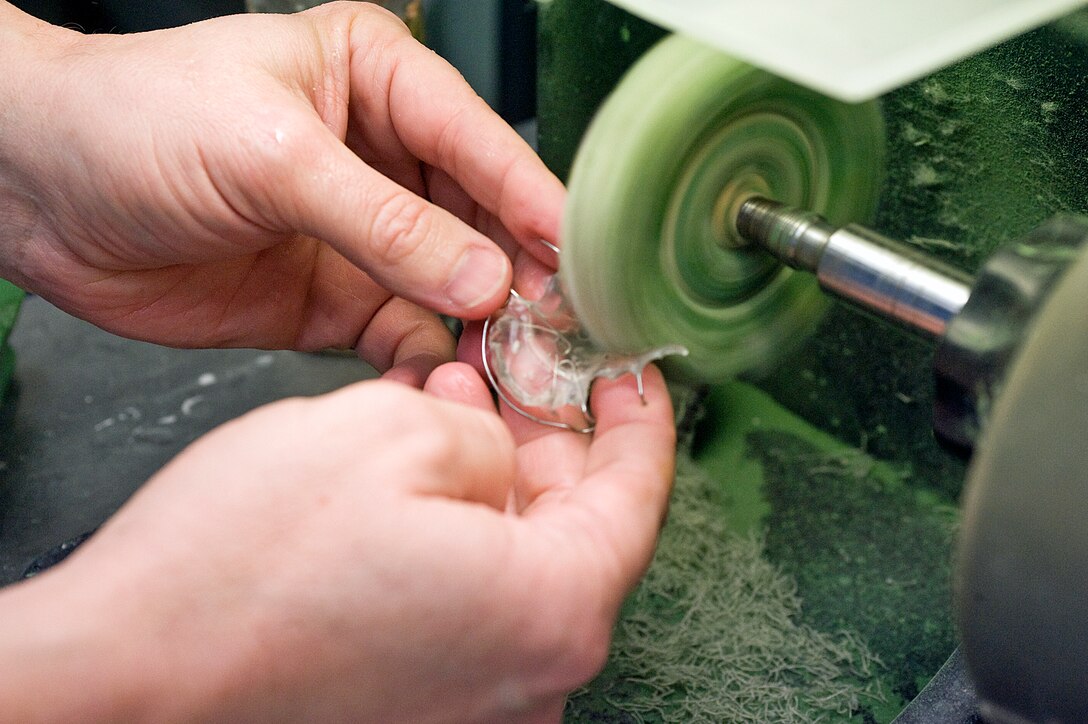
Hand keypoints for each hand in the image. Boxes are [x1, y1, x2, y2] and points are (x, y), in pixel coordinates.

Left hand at [0, 2, 561, 383]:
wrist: (38, 194)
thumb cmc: (137, 123)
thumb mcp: (275, 159)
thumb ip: (386, 223)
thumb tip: (485, 277)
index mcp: (379, 82)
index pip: (481, 141)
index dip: (533, 199)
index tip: (577, 255)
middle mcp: (385, 158)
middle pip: (482, 220)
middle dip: (519, 272)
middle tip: (560, 326)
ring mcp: (363, 235)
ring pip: (452, 285)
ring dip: (483, 325)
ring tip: (516, 364)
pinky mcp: (336, 302)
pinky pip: (405, 333)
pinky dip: (429, 359)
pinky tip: (448, 379)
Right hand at [0, 363, 674, 721]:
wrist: (129, 673)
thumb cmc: (244, 565)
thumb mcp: (393, 429)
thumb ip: (487, 432)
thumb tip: (495, 449)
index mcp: (551, 610)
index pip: (637, 494)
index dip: (638, 415)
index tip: (628, 369)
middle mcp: (531, 674)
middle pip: (576, 523)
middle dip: (548, 430)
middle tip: (519, 362)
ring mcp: (476, 697)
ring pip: (517, 552)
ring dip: (494, 468)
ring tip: (451, 393)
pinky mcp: (421, 697)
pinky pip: (471, 590)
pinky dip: (459, 520)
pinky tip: (416, 459)